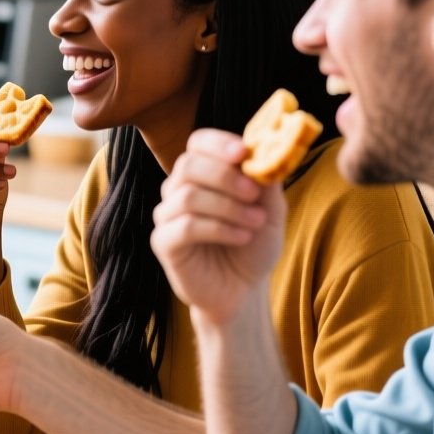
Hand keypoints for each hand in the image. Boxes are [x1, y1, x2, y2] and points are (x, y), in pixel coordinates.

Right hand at [151, 130, 284, 324]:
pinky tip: (241, 237)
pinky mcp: (163, 242)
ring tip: (254, 222)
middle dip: (225, 177)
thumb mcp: (270, 210)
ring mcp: (167, 216)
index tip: (243, 152)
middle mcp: (179, 191)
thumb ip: (267, 182)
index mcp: (202, 175)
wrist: (243, 289)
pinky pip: (184, 226)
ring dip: (228, 207)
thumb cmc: (253, 246)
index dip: (217, 143)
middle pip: (188, 165)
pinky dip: (218, 229)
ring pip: (188, 196)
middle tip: (254, 193)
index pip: (197, 144)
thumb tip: (269, 151)